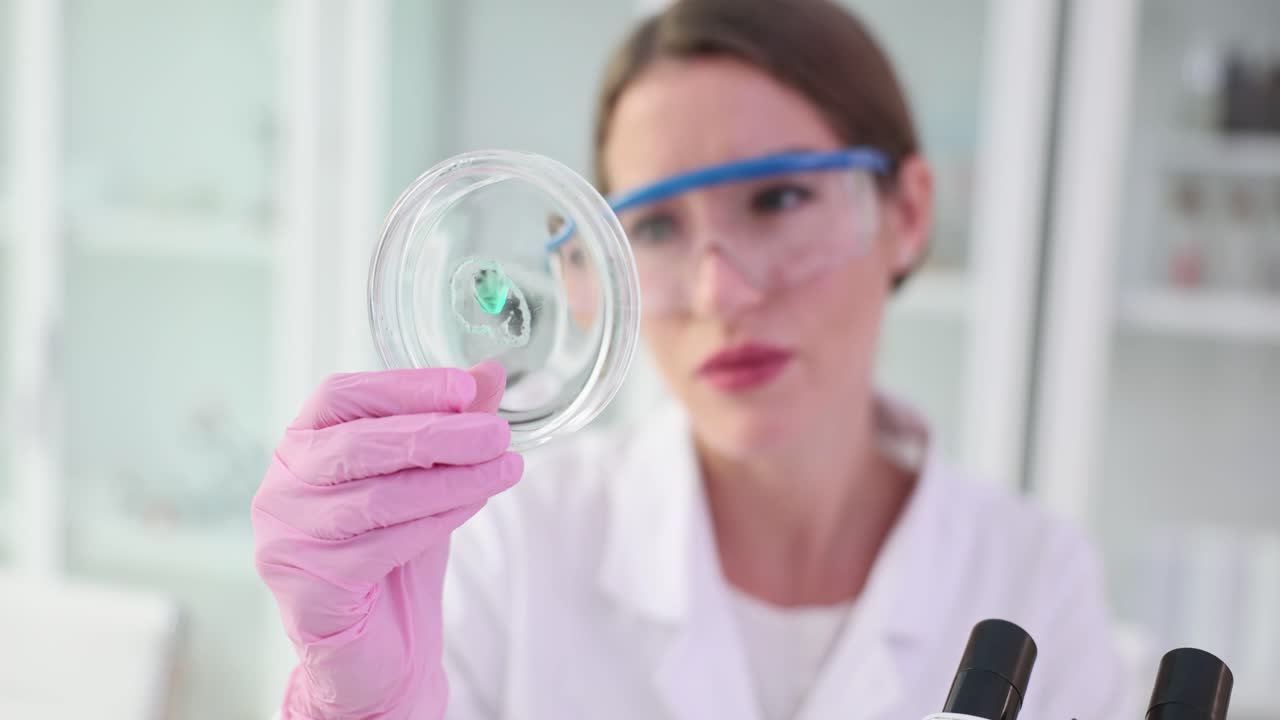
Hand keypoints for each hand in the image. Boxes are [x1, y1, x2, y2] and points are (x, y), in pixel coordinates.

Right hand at [253, 362, 520, 718]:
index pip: (341, 395)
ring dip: (450, 480)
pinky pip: (381, 547)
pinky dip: (436, 521)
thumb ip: (449, 425)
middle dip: (437, 434)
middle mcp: (279, 488)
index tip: (466, 387)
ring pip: (376, 498)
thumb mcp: (425, 479)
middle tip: (497, 432)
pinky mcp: (307, 589)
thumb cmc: (392, 553)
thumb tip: (491, 373)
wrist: (375, 648)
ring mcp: (286, 539)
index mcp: (300, 446)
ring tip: (505, 468)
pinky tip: (474, 505)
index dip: (403, 386)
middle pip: (358, 445)